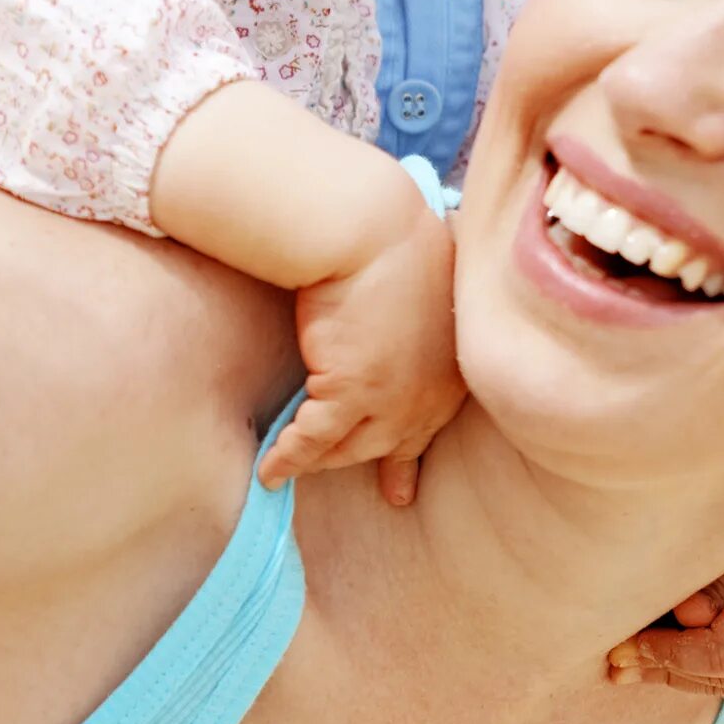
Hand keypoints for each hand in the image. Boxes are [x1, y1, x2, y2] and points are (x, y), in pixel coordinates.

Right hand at [256, 187, 459, 505]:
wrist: (370, 229)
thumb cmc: (393, 237)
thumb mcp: (428, 281)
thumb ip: (424, 312)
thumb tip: (405, 310)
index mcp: (454, 360)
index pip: (433, 420)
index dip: (411, 453)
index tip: (402, 487)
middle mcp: (431, 388)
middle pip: (394, 442)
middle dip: (378, 466)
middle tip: (380, 495)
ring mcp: (394, 397)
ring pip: (350, 448)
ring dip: (320, 461)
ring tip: (293, 471)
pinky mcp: (352, 394)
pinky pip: (313, 441)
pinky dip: (288, 458)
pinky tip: (269, 471)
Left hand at [607, 484, 723, 696]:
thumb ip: (720, 579)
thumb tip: (678, 618)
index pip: (717, 659)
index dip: (665, 656)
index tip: (620, 647)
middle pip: (719, 679)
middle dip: (663, 670)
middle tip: (610, 663)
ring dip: (681, 676)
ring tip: (628, 667)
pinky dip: (708, 670)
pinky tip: (670, 660)